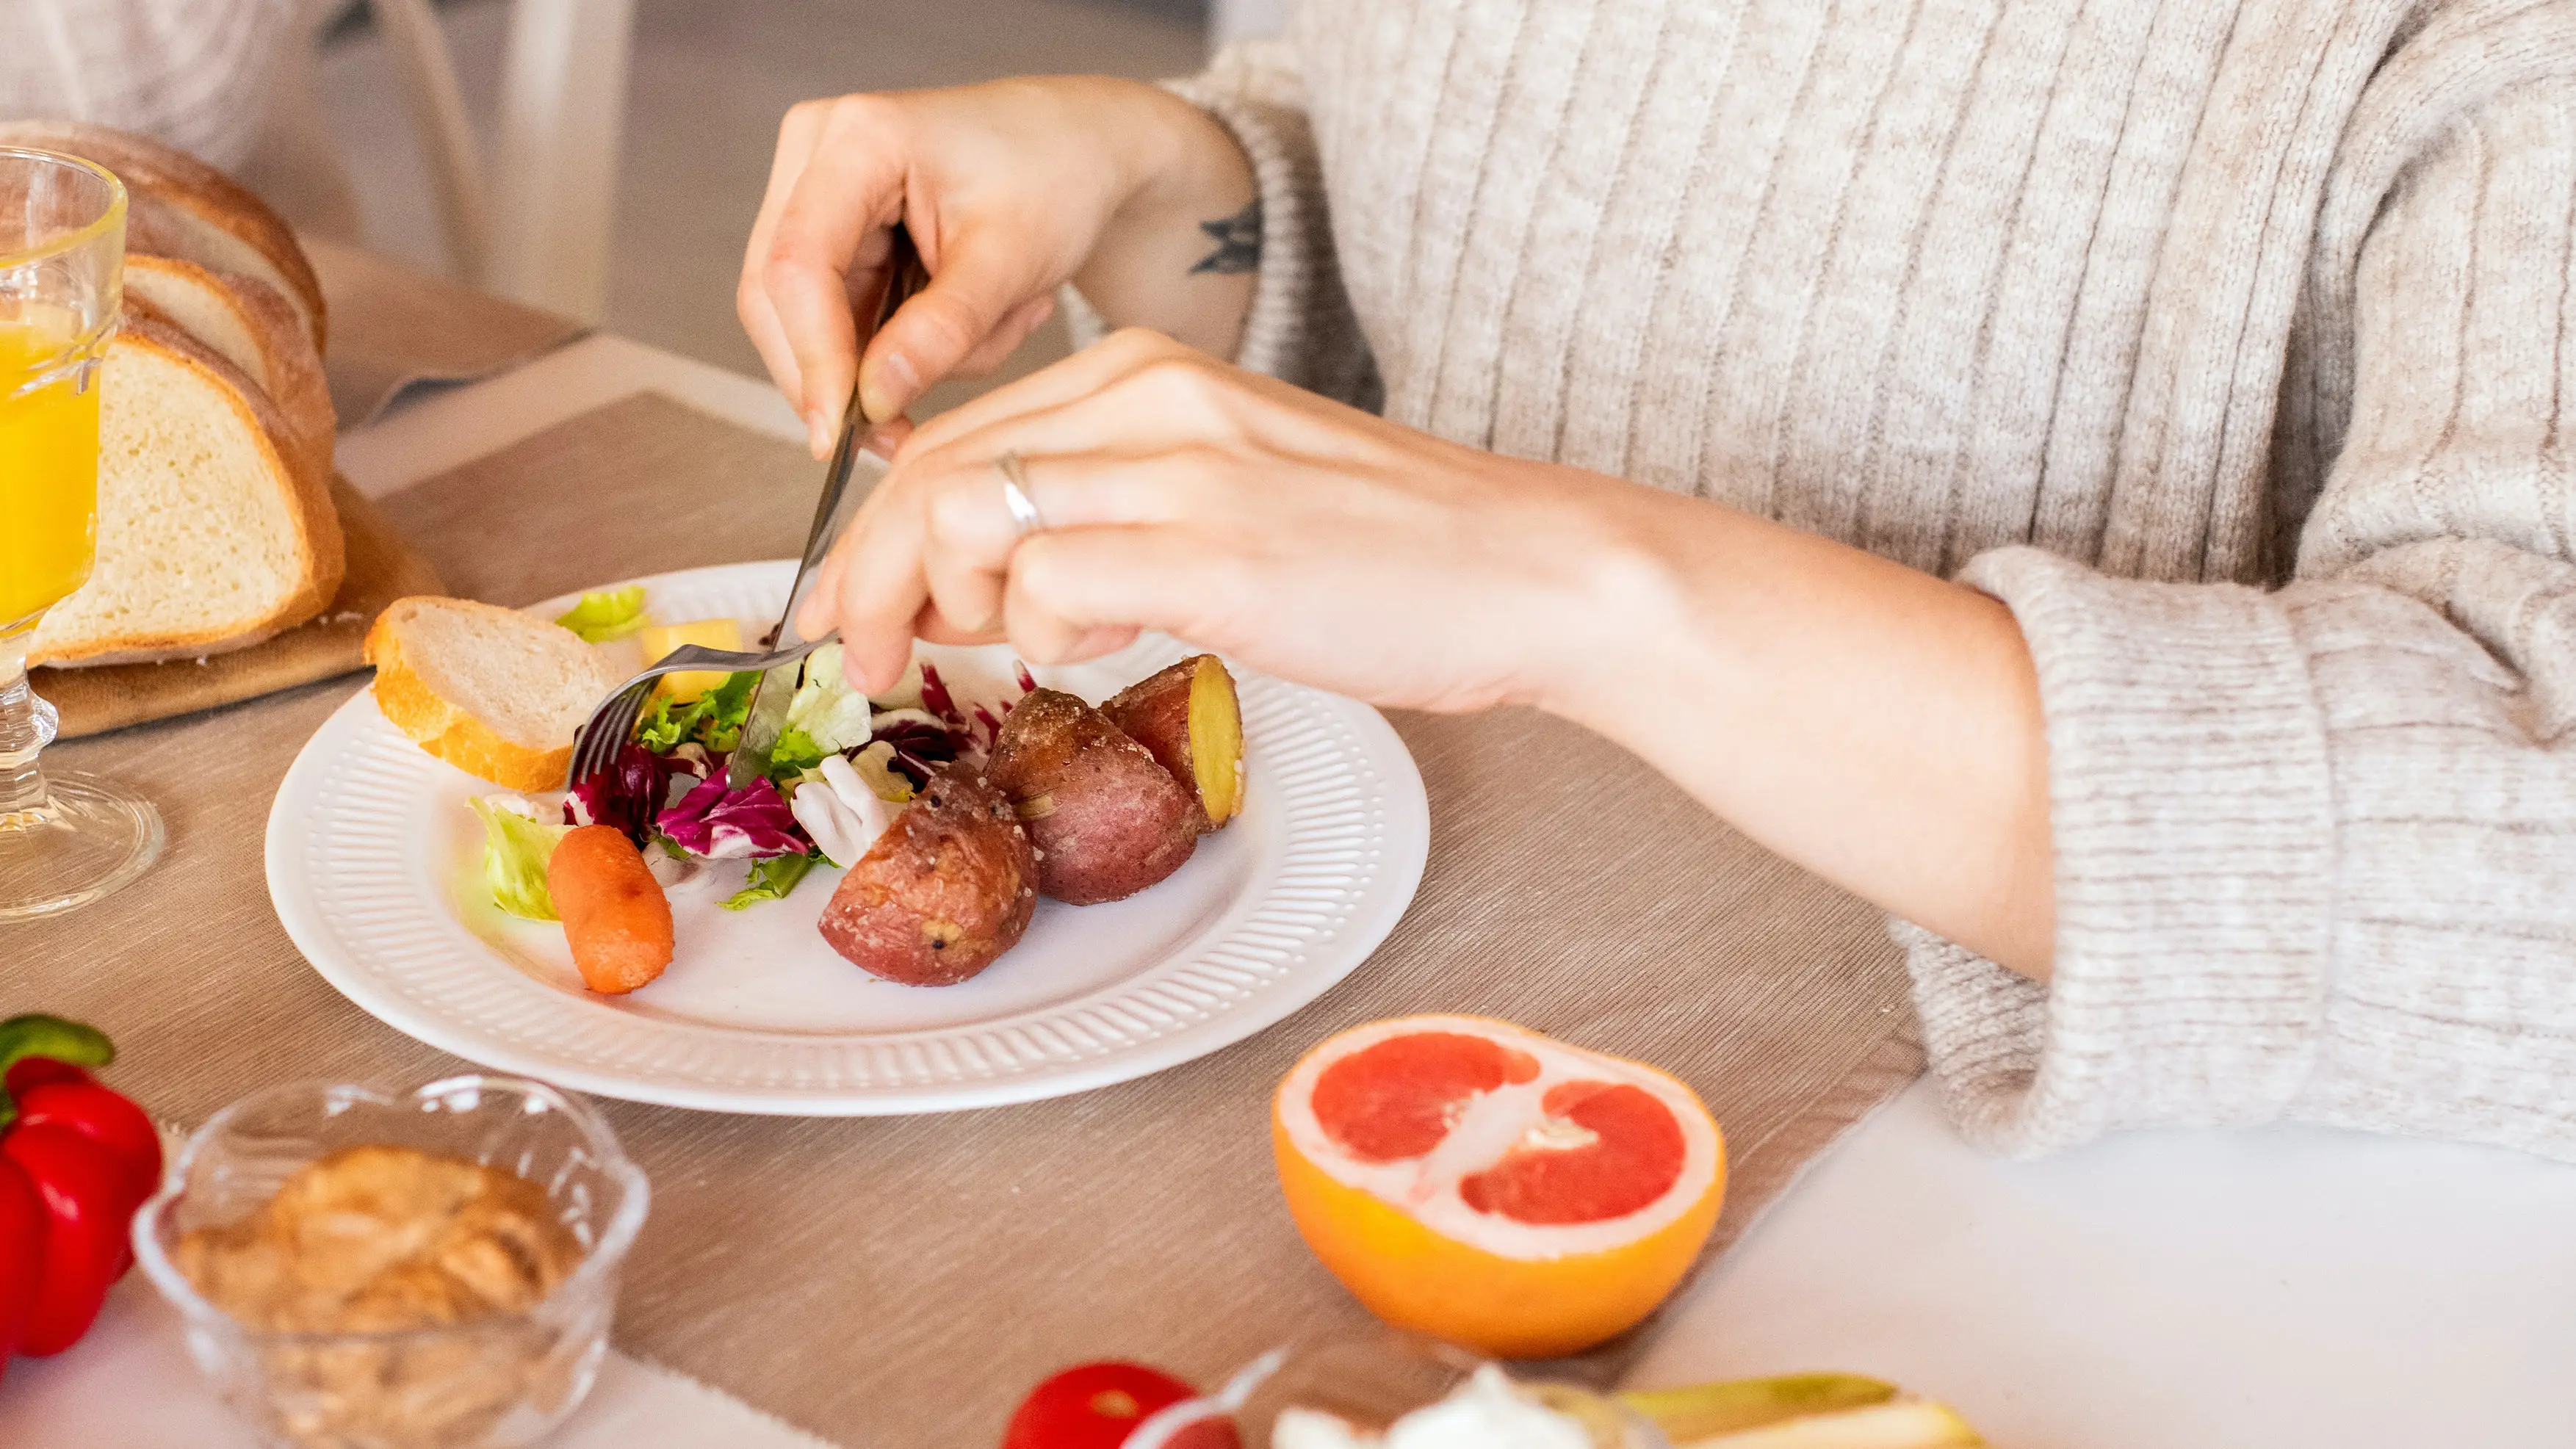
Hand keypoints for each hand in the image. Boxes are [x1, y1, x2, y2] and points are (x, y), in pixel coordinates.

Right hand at [740, 78, 1255, 456]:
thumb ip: (940, 331)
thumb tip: (871, 401)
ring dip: (884, 359)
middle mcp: (816, 153)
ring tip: (993, 327)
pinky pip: (838, 318)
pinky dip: (899, 345)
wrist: (1078, 149)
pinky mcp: (834, 232)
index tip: (836, 432)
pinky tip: (977, 319)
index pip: (798, 263)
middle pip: (777, 295)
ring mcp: (816, 191)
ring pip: (805, 318)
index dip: (812, 356)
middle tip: (900, 437)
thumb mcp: (1010, 261)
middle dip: (837, 375)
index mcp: (856, 137)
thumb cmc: (1055, 178)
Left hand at [796, 329, 1665, 712]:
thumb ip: (1113, 505)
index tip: (857, 606)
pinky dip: (1038, 634)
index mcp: (1148, 373)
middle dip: (868, 577)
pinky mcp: (1216, 554)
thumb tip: (994, 578)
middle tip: (867, 657)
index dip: (875, 533)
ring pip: (967, 517)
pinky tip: (1096, 646)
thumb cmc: (1392, 552)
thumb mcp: (1231, 487)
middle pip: (932, 472)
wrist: (1531, 570)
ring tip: (990, 654)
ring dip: (942, 608)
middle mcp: (1151, 400)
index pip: (952, 435)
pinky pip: (1048, 585)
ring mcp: (1183, 472)